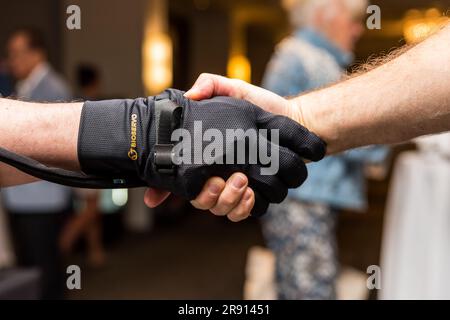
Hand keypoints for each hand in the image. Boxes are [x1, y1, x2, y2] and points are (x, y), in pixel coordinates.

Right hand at [144, 74, 319, 221]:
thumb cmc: (264, 104)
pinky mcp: (257, 194)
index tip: (204, 177)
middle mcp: (219, 174)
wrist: (298, 120)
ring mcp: (237, 186)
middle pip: (204, 201)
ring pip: (223, 209)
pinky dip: (248, 208)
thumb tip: (188, 96)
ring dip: (232, 202)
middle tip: (230, 178)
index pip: (184, 178)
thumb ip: (211, 85)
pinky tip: (254, 194)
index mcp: (208, 156)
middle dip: (213, 196)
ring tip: (246, 185)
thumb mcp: (235, 89)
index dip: (179, 189)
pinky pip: (246, 212)